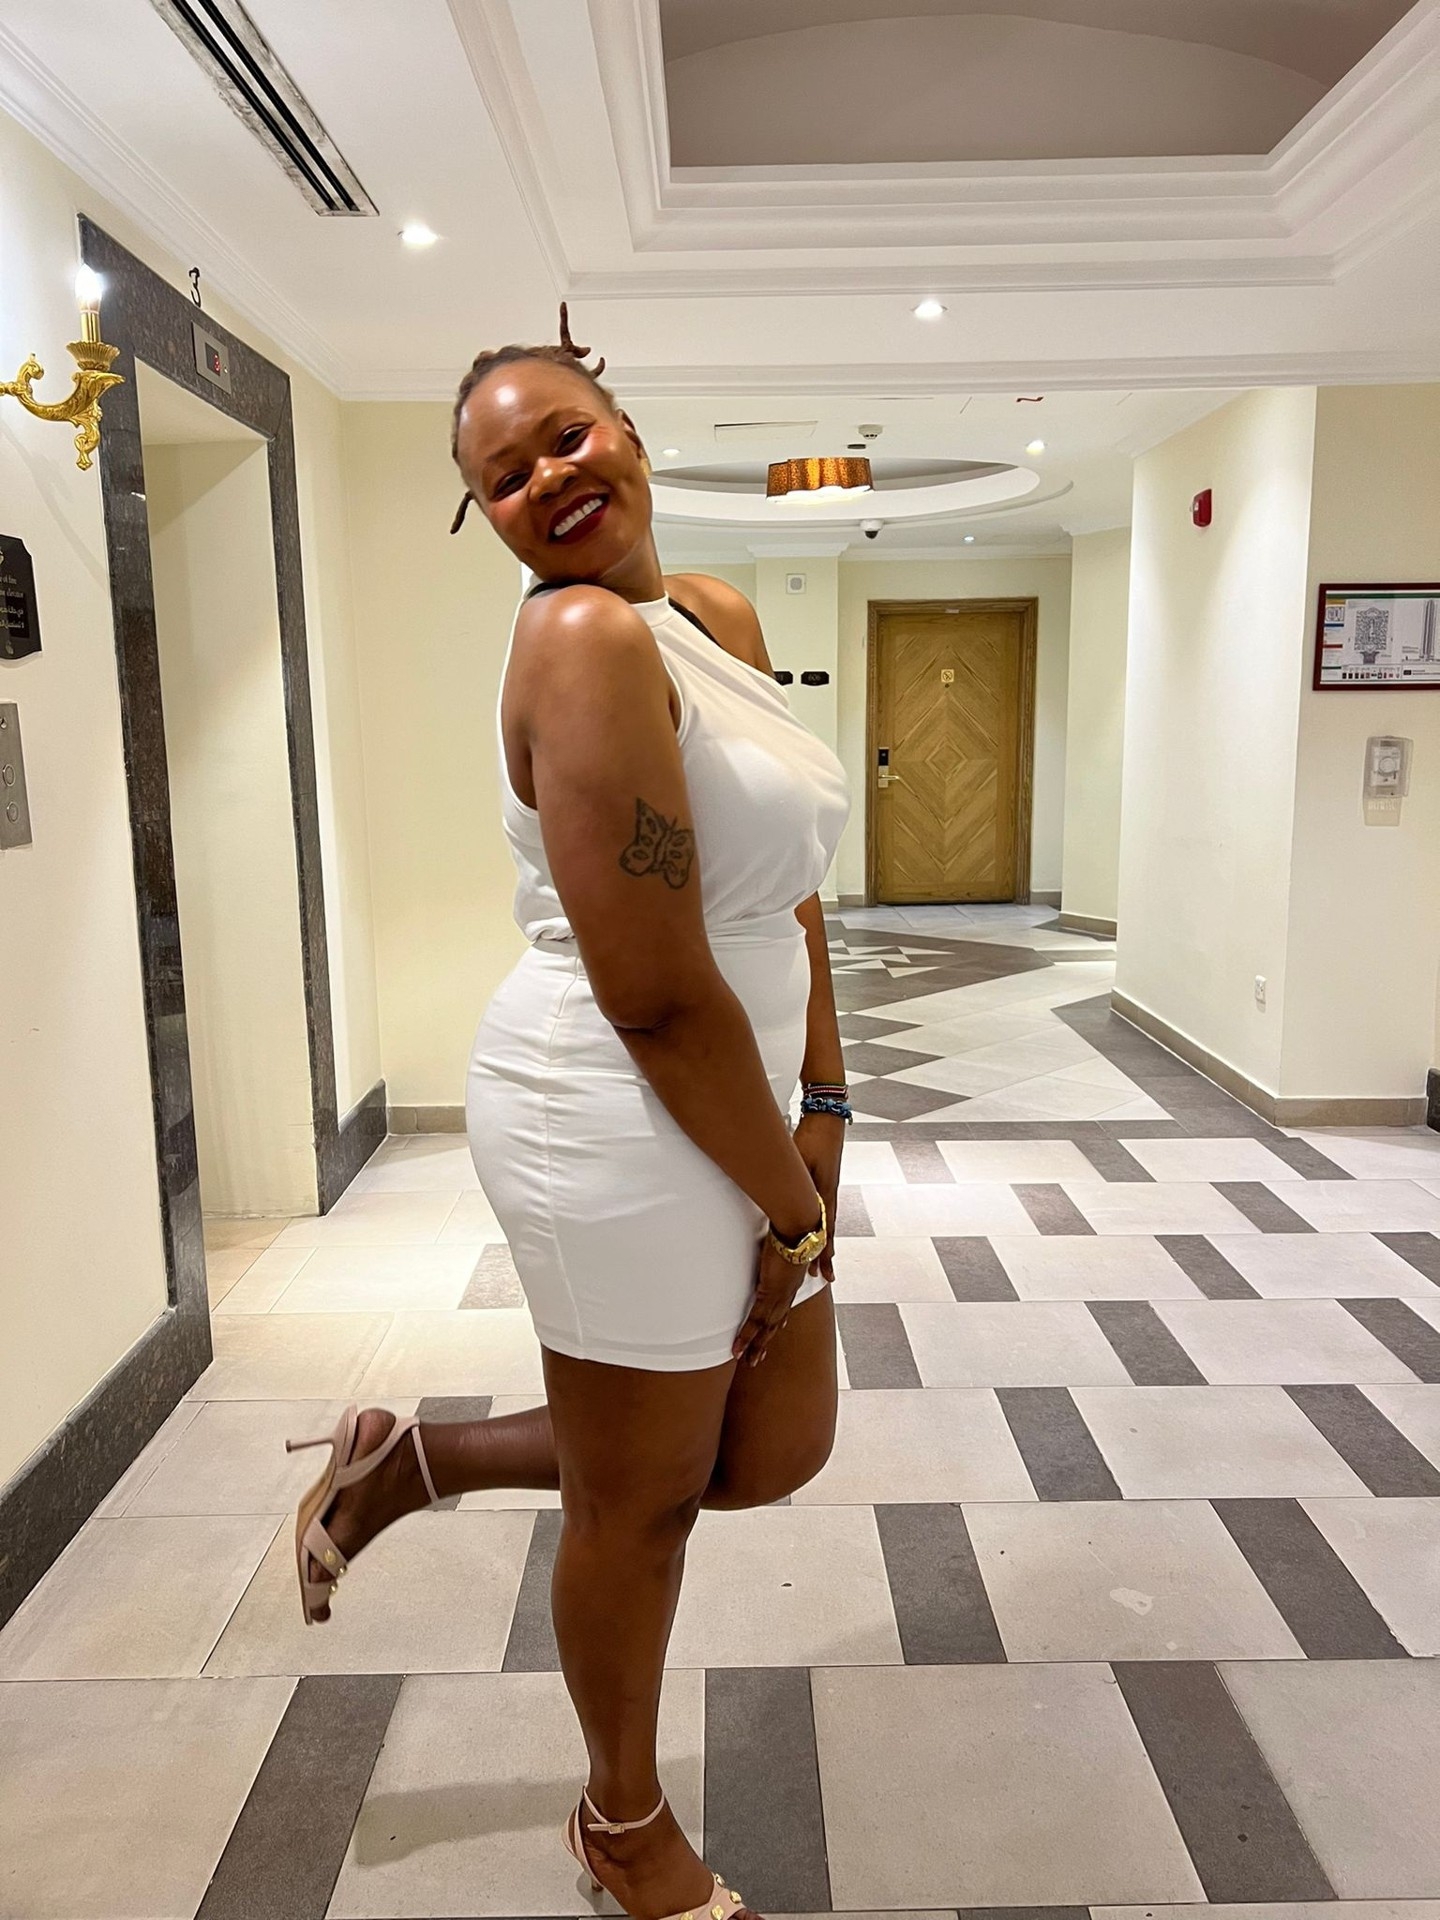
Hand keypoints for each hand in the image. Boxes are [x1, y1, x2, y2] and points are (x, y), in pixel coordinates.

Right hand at [732, 1231, 813, 1367]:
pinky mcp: (769, 1293)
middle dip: (766, 1341)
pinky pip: (754, 1321)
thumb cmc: (793, 1225)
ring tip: (747, 1361)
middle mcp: (787, 1292)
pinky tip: (738, 1348)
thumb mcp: (784, 1239)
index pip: (783, 1306)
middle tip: (757, 1358)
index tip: (773, 1330)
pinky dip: (746, 1337)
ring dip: (755, 1346)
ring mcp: (779, 1295)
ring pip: (765, 1328)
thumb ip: (779, 1244)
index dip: (778, 1320)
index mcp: (791, 1281)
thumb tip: (776, 1237)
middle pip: (775, 1323)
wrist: (800, 1224)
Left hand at [793, 1110, 843, 1283]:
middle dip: (826, 1256)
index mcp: (825, 1196)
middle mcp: (829, 1197)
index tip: (822, 1273)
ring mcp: (829, 1190)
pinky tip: (821, 1227)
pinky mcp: (825, 1182)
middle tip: (826, 1276)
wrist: (825, 1121)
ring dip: (825, 1243)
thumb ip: (796, 1186)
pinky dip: (824, 1227)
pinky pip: (825, 1212)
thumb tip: (791, 1206)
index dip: (822, 1254)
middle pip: (828, 1233)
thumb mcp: (800, 1165)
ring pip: (827, 1224)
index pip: (824, 1233)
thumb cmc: (812, 1140)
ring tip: (826, 1260)